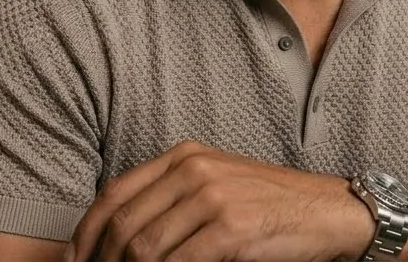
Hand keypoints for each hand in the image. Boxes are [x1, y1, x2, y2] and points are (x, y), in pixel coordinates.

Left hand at [68, 141, 374, 261]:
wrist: (330, 212)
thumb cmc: (271, 206)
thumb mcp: (216, 185)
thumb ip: (172, 199)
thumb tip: (121, 237)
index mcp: (185, 155)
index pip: (115, 193)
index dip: (87, 233)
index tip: (77, 261)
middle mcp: (194, 170)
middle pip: (124, 224)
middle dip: (105, 260)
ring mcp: (214, 198)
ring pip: (145, 248)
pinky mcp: (233, 229)